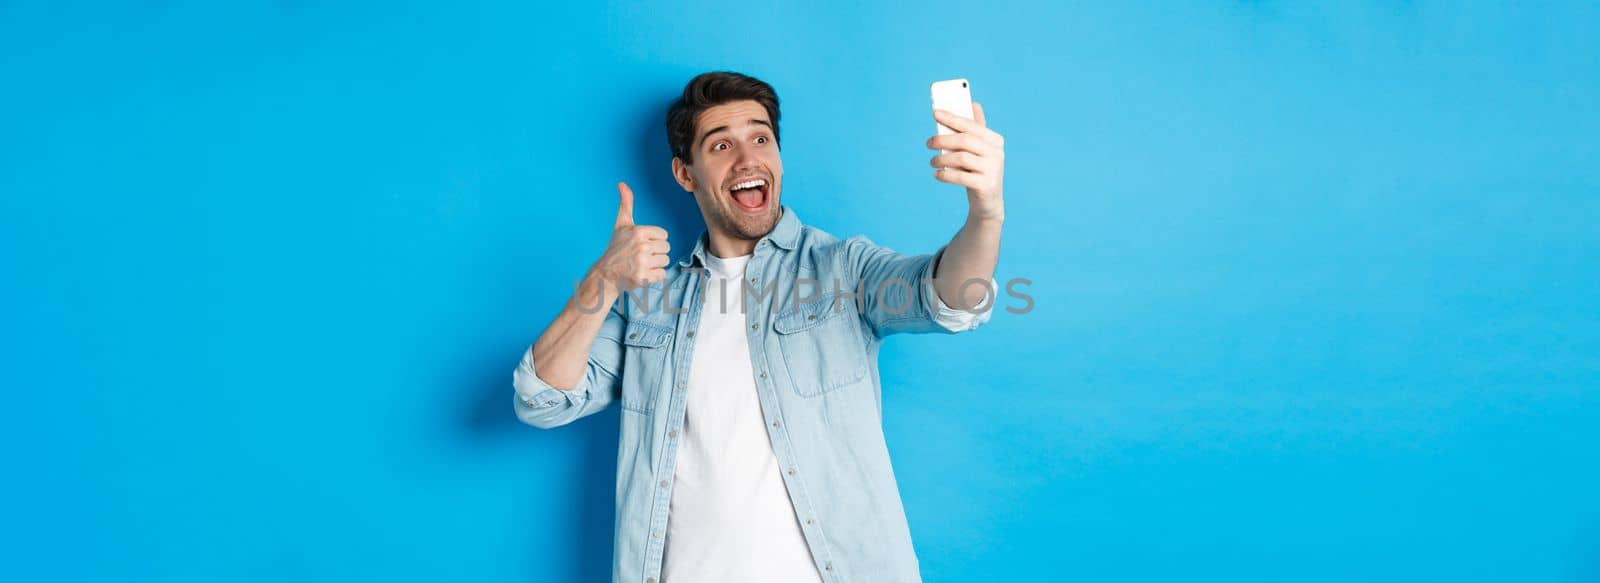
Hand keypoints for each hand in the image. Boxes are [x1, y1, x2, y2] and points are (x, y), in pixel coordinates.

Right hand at [590, 182, 670, 290]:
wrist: (605, 273)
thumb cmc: (616, 248)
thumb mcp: (621, 224)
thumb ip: (625, 204)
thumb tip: (622, 183)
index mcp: (639, 232)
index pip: (664, 235)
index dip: (655, 240)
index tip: (642, 243)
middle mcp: (641, 246)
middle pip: (667, 248)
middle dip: (656, 252)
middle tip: (641, 255)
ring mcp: (642, 263)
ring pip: (666, 261)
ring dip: (656, 264)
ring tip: (641, 264)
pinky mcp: (643, 278)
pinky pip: (662, 274)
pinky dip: (654, 276)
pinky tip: (642, 273)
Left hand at [927, 102, 1004, 221]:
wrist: (987, 204)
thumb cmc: (978, 172)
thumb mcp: (977, 151)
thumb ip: (975, 129)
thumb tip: (973, 103)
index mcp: (995, 140)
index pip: (971, 125)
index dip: (952, 117)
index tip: (935, 112)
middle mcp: (997, 153)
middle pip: (965, 140)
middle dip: (943, 139)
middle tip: (928, 143)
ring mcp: (993, 170)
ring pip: (961, 158)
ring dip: (942, 159)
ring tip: (932, 162)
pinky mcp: (986, 185)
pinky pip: (960, 177)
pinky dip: (945, 175)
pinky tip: (937, 175)